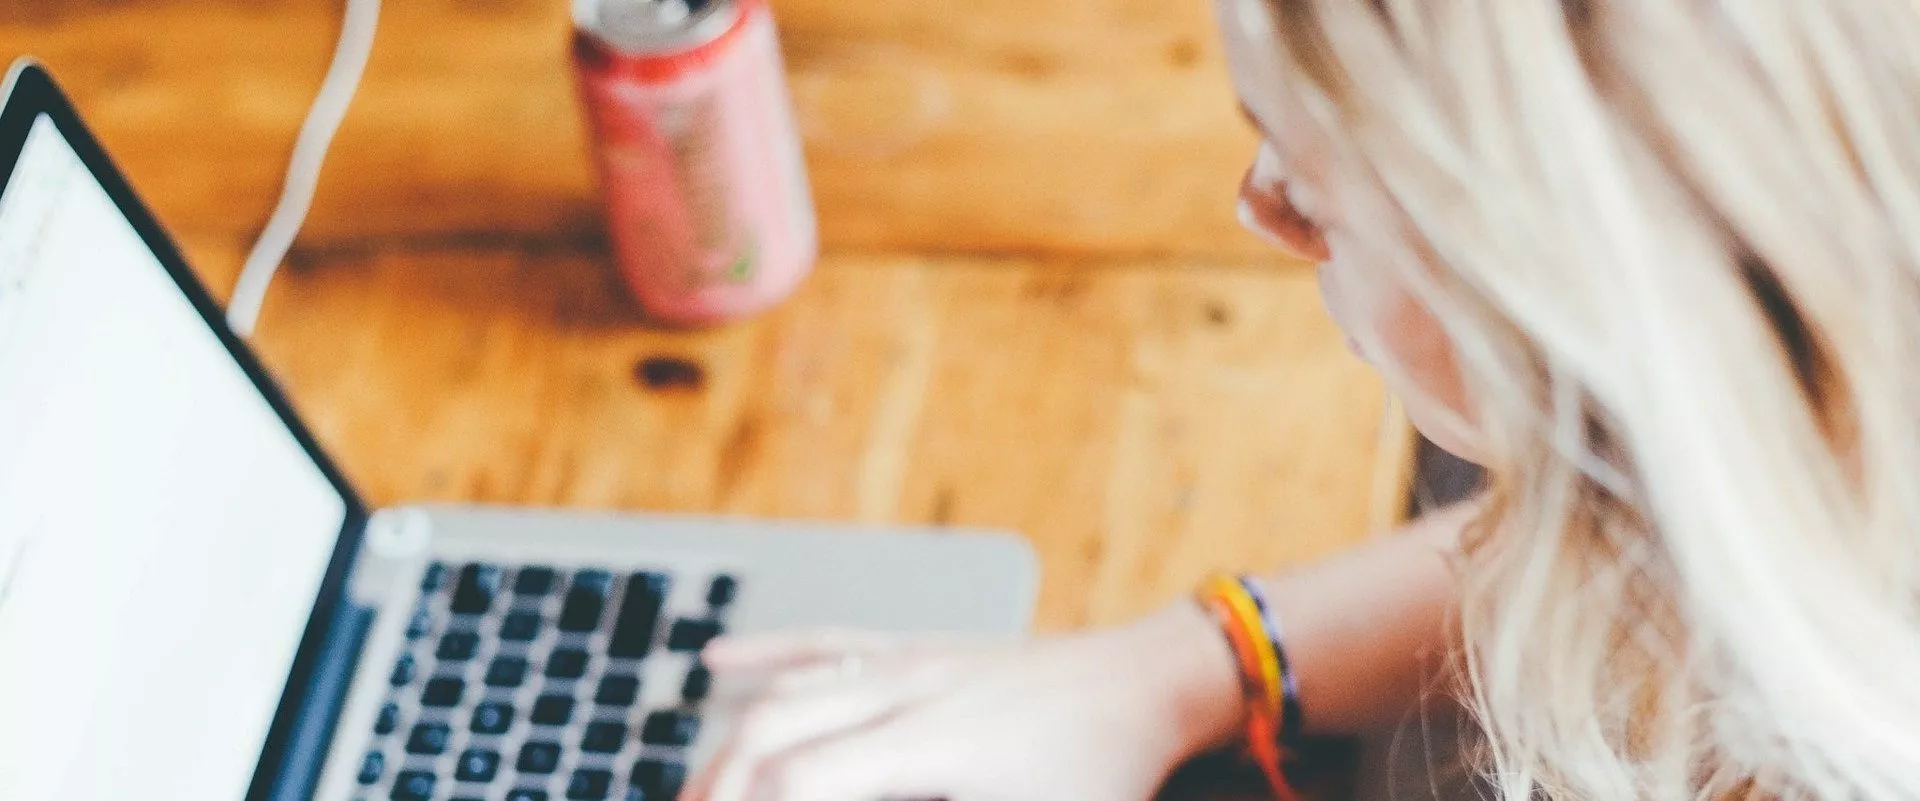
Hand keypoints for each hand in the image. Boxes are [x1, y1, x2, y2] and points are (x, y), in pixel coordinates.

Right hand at [682, 604, 1246, 800]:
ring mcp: (907, 661)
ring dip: (729, 742)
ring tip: (692, 793)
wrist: (1144, 683)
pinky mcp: (916, 647)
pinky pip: (824, 642)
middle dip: (719, 787)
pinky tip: (715, 664)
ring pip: (788, 690)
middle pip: (774, 732)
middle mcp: (906, 691)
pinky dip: (765, 653)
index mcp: (933, 743)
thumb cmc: (1104, 771)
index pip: (803, 780)